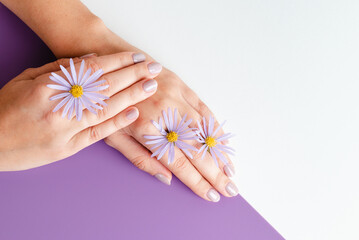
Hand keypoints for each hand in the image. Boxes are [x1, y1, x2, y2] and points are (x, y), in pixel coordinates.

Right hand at [0, 52, 161, 170]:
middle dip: (133, 75)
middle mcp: (60, 106)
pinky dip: (117, 123)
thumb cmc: (5, 108)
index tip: (136, 57)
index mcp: (48, 86)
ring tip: (151, 86)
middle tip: (153, 68)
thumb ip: (60, 69)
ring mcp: (66, 129)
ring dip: (132, 95)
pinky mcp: (69, 148)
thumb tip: (92, 60)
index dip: (118, 62)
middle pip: (105, 87)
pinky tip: (134, 112)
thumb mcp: (27, 79)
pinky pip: (98, 133)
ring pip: (106, 108)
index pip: (93, 70)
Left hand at [105, 69, 237, 201]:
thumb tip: (166, 179)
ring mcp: (175, 97)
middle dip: (216, 173)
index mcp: (145, 129)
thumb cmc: (110, 104)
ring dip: (220, 153)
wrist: (114, 65)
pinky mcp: (181, 86)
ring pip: (204, 130)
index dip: (196, 181)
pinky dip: (216, 128)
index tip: (211, 195)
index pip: (178, 162)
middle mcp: (164, 113)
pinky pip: (204, 109)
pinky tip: (224, 142)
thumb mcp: (115, 136)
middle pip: (196, 149)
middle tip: (230, 190)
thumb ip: (140, 159)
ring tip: (231, 171)